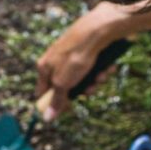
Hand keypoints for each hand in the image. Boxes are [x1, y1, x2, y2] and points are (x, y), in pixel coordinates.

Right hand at [35, 6, 120, 120]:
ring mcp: (72, 56)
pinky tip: (106, 68)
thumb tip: (46, 118)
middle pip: (67, 87)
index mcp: (44, 67)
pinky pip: (92, 69)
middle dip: (82, 90)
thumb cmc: (76, 56)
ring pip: (83, 79)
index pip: (44, 91)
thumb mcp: (64, 82)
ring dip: (94, 82)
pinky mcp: (86, 52)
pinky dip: (100, 71)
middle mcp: (56, 60)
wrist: (97, 30)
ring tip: (101, 76)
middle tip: (90, 90)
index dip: (56, 102)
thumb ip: (56, 100)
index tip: (68, 108)